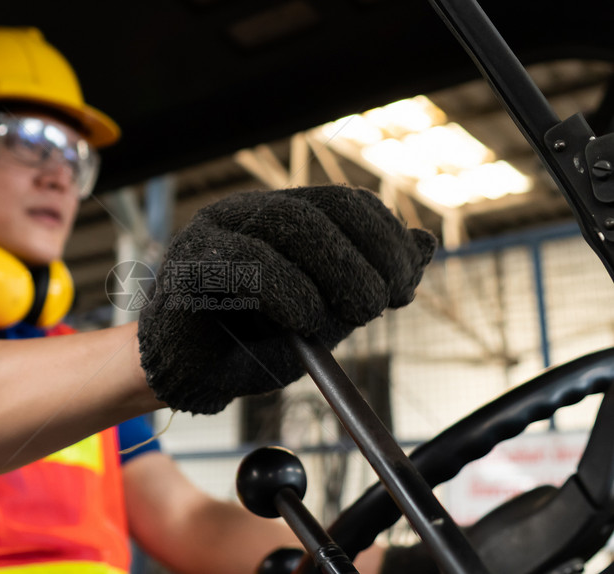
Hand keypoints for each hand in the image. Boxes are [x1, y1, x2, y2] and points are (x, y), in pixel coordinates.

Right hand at [137, 185, 435, 413]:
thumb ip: (366, 282)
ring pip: (289, 224)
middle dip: (372, 253)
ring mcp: (214, 232)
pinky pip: (248, 262)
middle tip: (384, 303)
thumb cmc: (250, 345)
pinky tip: (304, 320)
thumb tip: (425, 244)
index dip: (387, 238)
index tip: (407, 286)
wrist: (188, 378)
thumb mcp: (323, 316)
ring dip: (341, 270)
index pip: (346, 203)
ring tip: (357, 312)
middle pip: (325, 207)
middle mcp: (246, 213)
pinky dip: (289, 291)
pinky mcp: (188, 264)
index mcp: (279, 217)